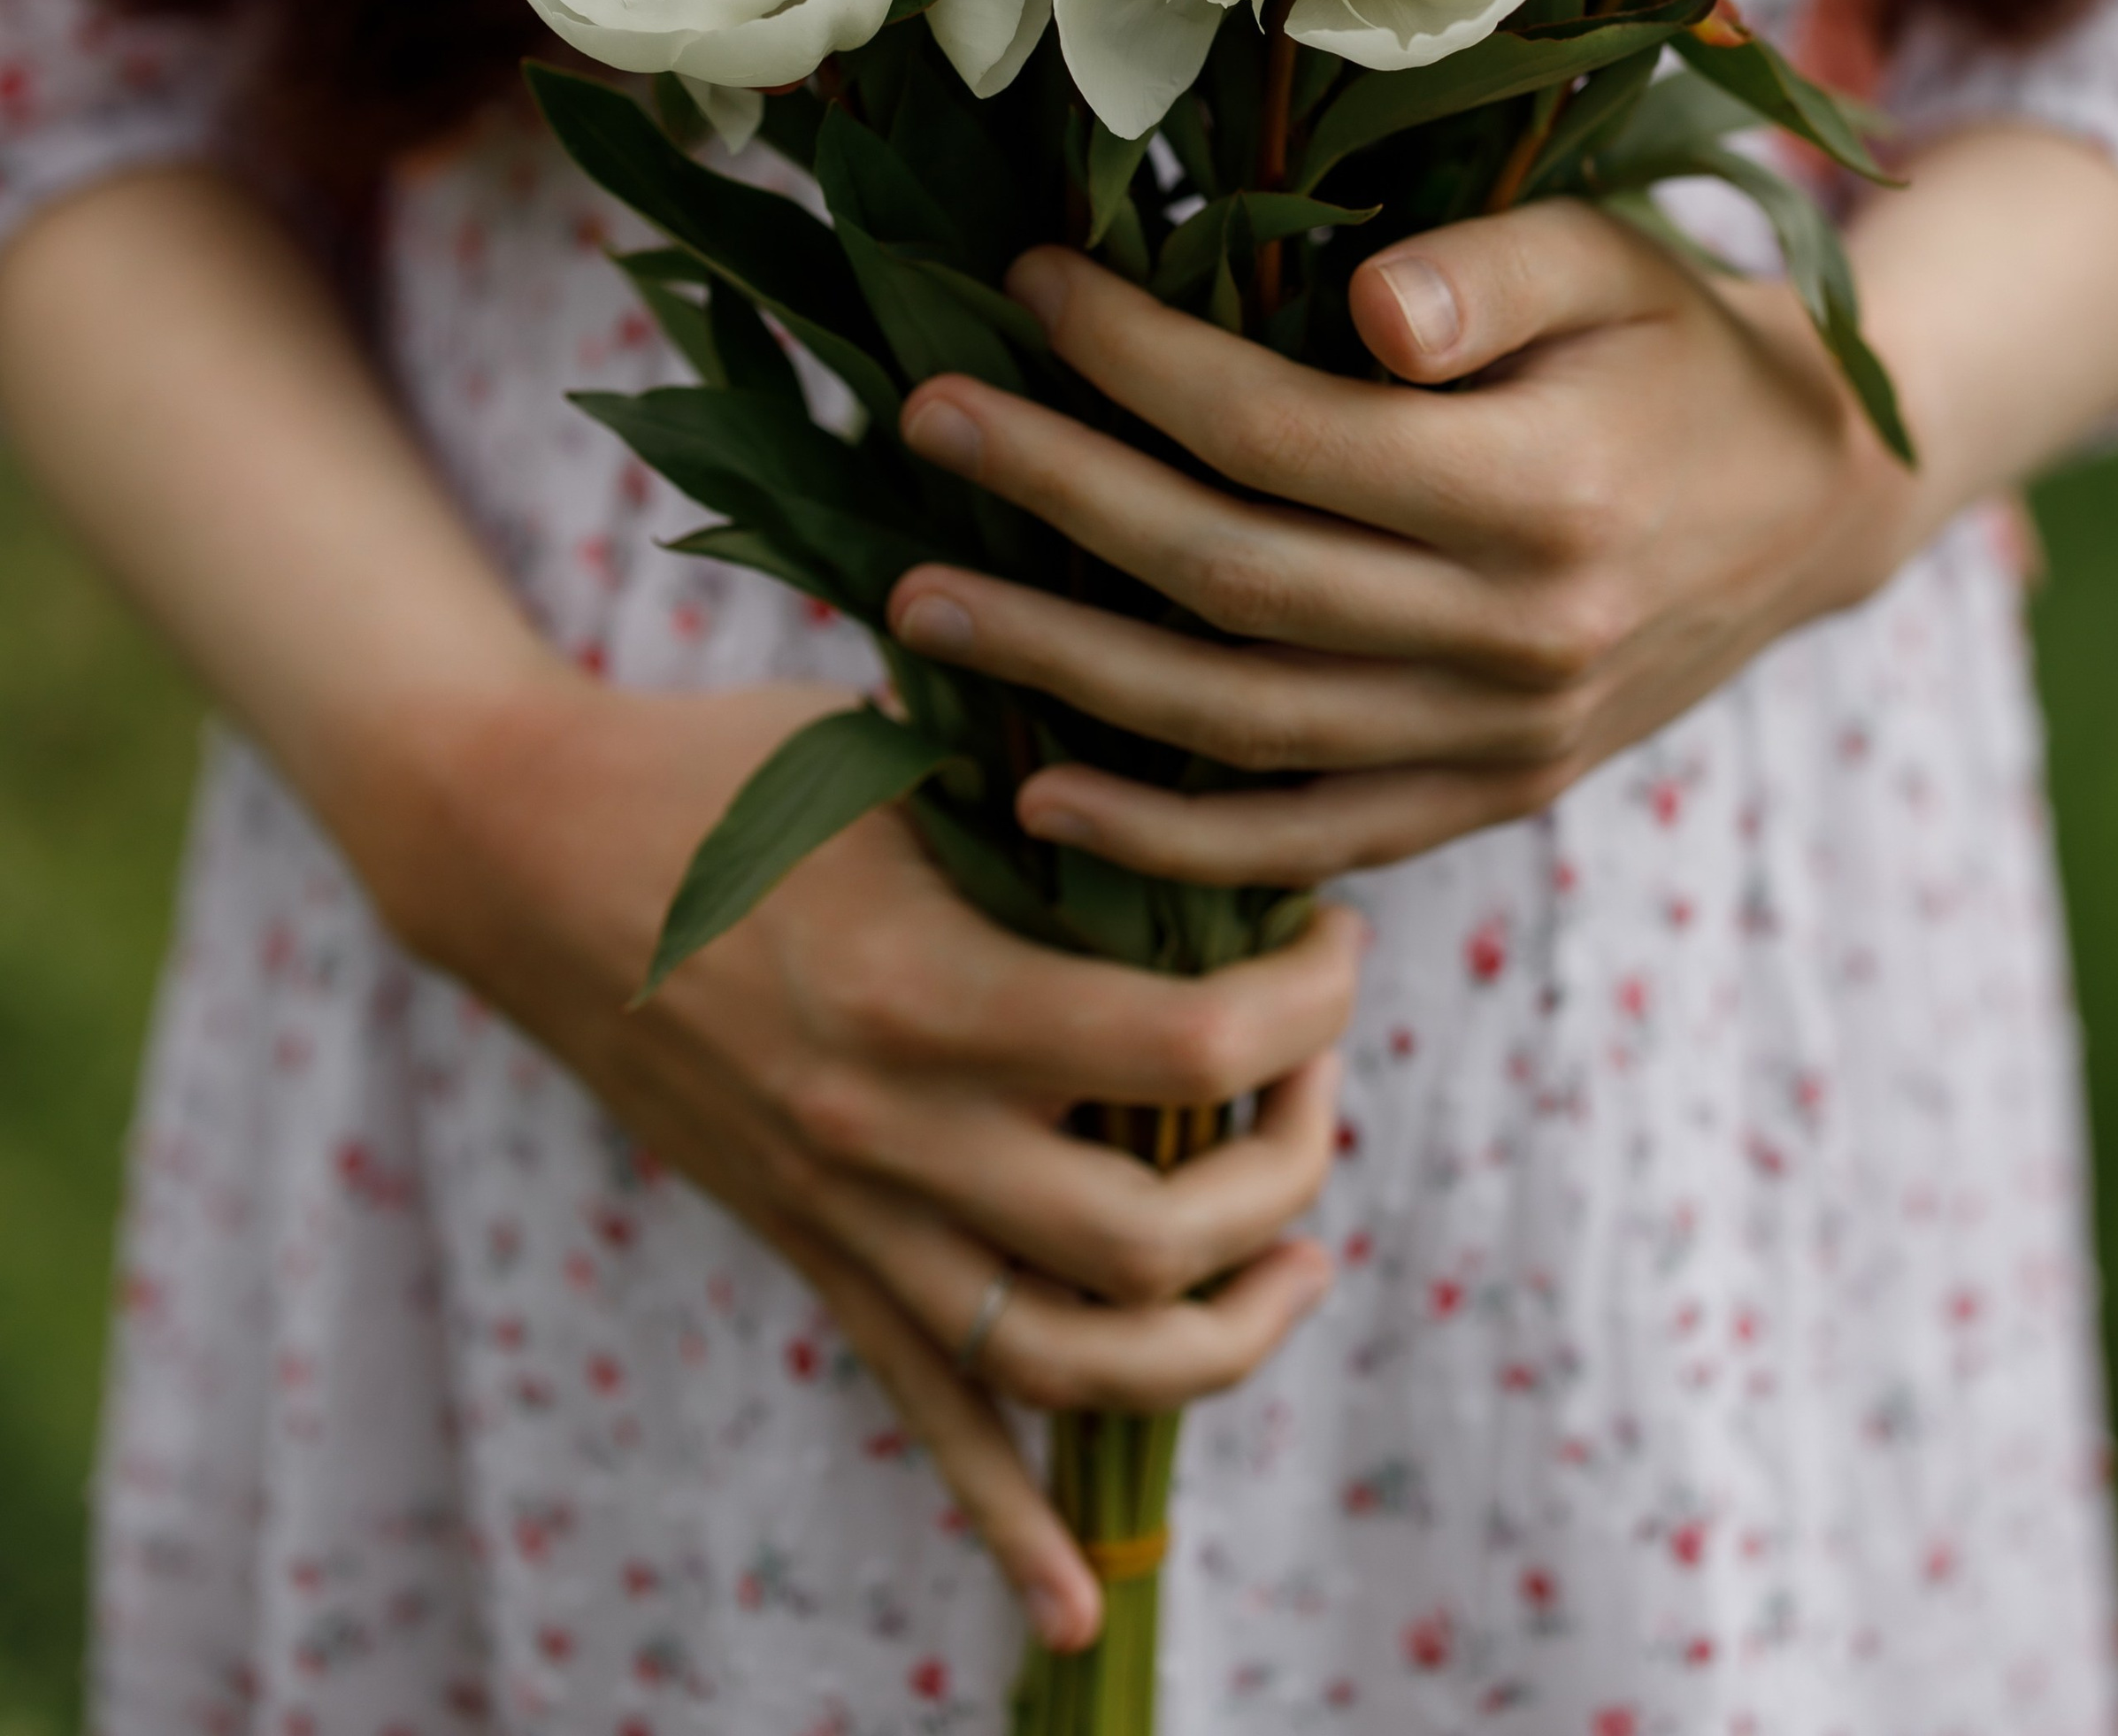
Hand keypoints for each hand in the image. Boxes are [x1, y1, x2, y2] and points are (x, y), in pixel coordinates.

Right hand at [375, 669, 1360, 1652]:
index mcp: (929, 990)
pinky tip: (1073, 1607)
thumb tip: (1221, 830)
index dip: (1305, 1002)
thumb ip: (1050, 824)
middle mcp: (893, 1132)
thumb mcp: (905, 765)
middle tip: (1314, 1073)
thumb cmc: (730, 769)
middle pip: (1158, 1240)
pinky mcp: (812, 1254)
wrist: (529, 847)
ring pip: (1070, 1368)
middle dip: (1290, 1168)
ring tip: (1292, 1264)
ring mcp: (849, 1213)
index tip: (1334, 937)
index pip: (1187, 1051)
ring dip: (1215, 1342)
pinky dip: (1005, 1524)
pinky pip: (926, 1415)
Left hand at [885, 204, 1924, 883]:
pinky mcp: (1489, 798)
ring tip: (917, 604)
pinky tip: (1041, 794)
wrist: (1816, 502)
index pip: (1283, 434)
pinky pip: (1306, 840)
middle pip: (1231, 579)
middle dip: (1056, 497)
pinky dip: (1169, 839)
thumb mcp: (1612, 262)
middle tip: (923, 421)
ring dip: (1064, 672)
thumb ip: (1492, 275)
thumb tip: (1364, 308)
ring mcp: (1501, 739)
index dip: (1140, 361)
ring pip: (1240, 728)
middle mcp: (1517, 637)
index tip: (1028, 288)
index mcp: (1542, 491)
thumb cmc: (1681, 344)